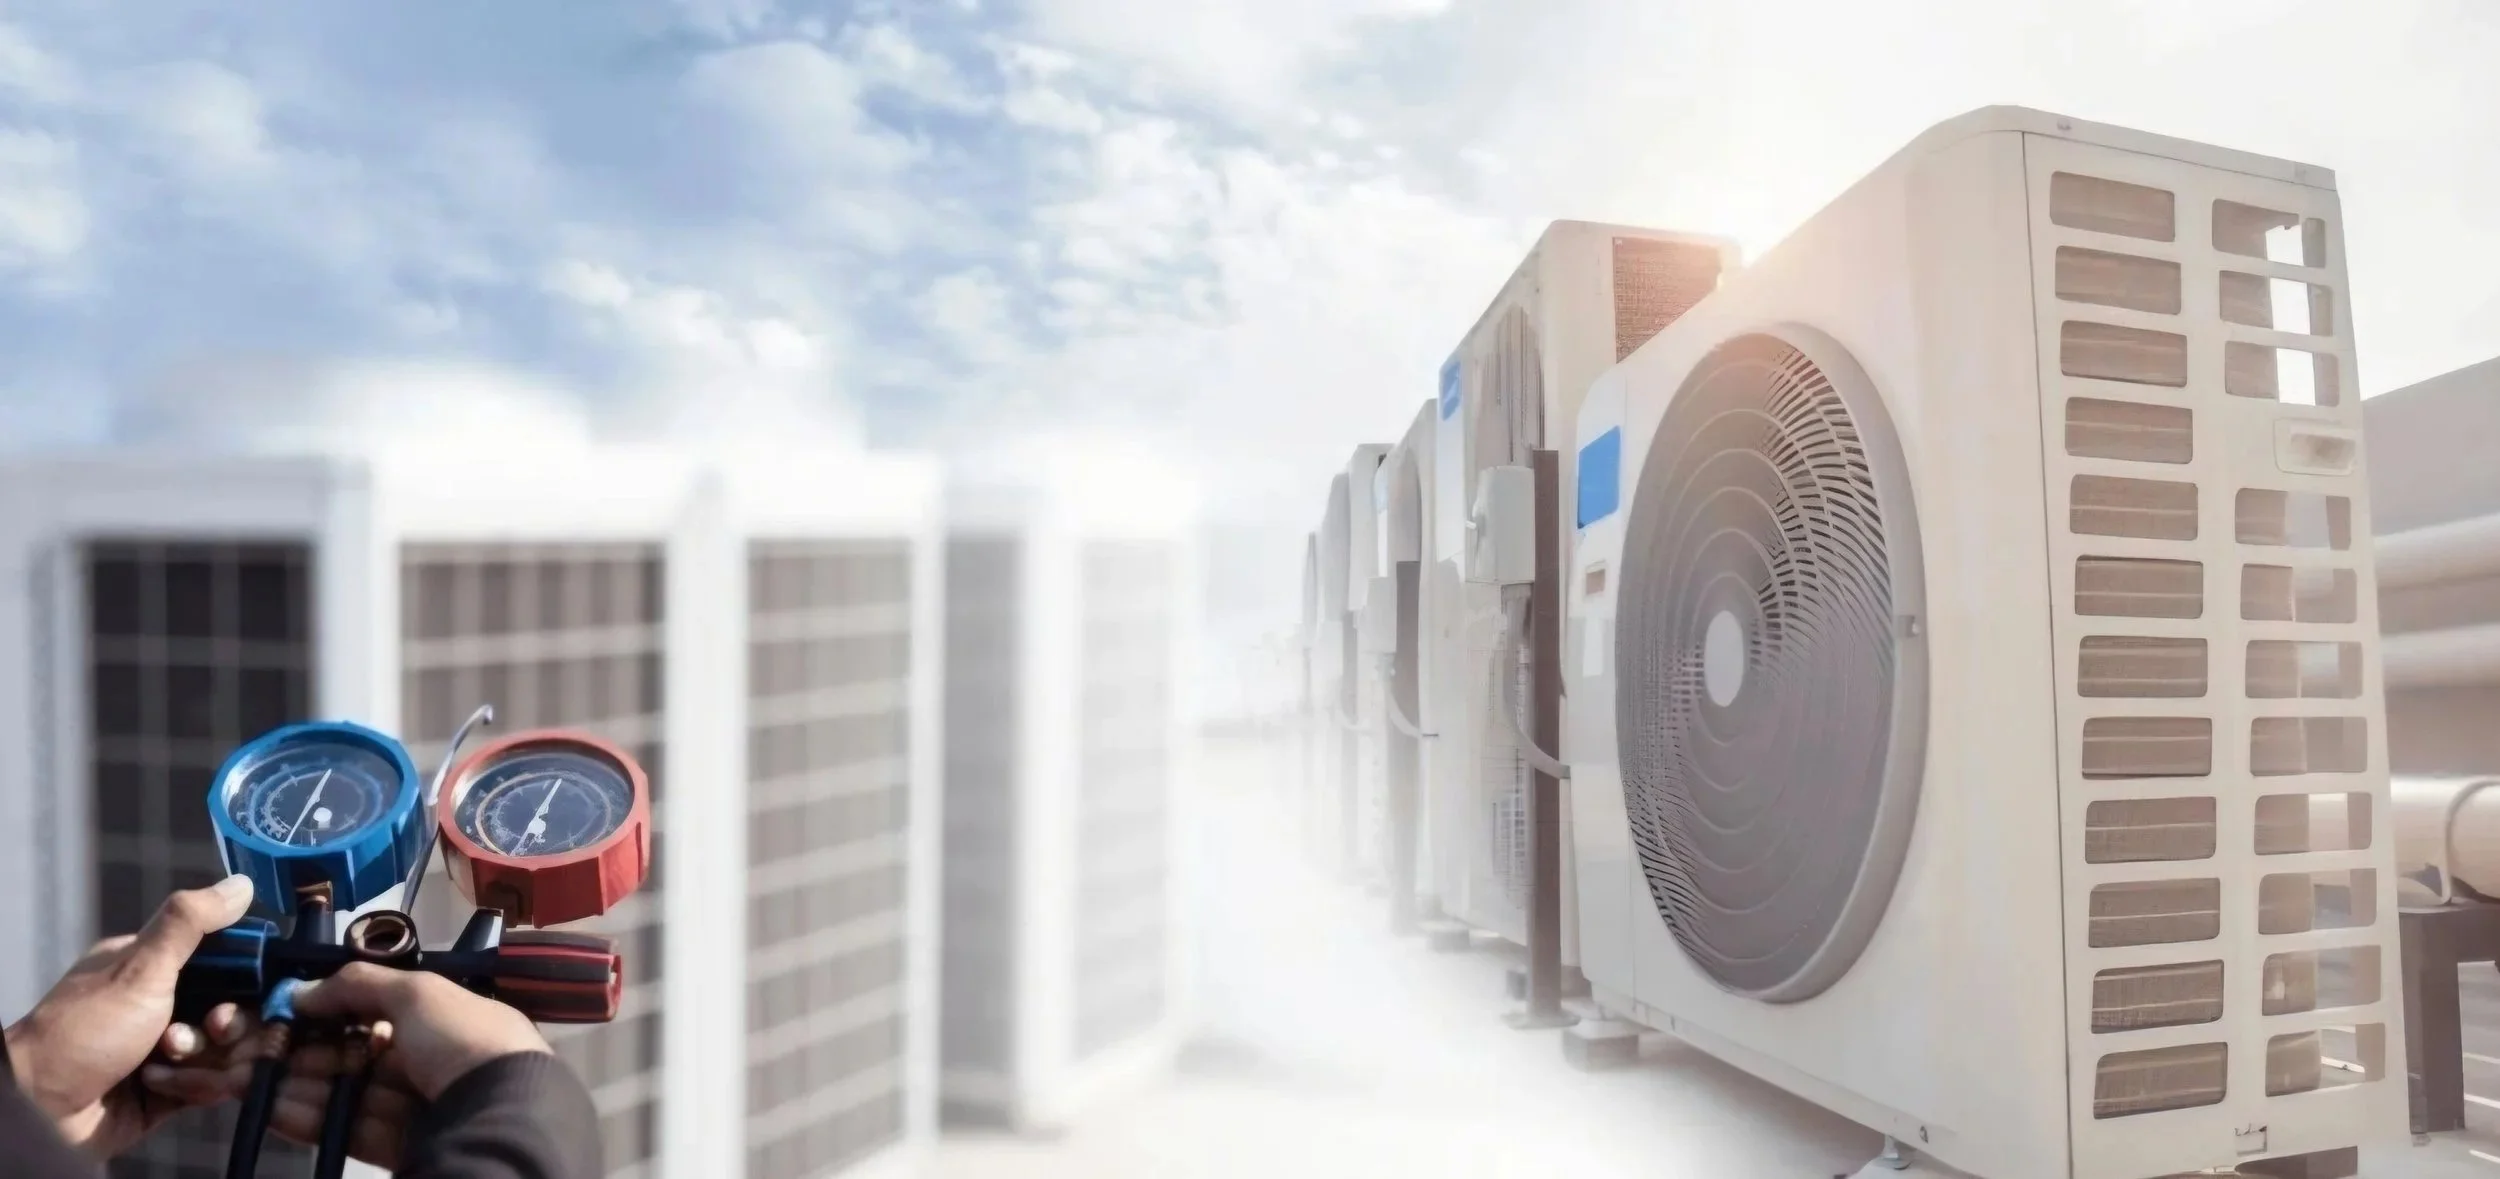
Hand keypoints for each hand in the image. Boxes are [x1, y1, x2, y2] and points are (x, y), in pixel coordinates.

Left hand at [3, 875, 258, 1158]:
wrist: (41, 1109)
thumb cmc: (85, 1031)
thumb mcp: (141, 968)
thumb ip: (191, 923)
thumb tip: (241, 883)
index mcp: (151, 967)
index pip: (223, 961)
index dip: (246, 975)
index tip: (250, 989)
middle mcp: (158, 1006)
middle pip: (228, 1009)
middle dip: (226, 1024)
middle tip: (213, 1030)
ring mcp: (160, 1050)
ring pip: (221, 1051)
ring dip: (203, 1058)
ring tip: (169, 1061)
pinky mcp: (163, 1091)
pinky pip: (205, 1086)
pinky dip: (192, 1086)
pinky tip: (162, 1085)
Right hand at [144, 965, 554, 1170]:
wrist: (502, 1118)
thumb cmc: (466, 1041)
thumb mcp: (419, 993)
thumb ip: (358, 986)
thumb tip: (304, 990)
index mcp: (442, 1020)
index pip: (371, 1014)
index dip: (321, 1014)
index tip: (274, 1014)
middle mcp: (428, 1063)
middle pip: (349, 1056)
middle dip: (293, 1053)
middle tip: (239, 1054)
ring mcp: (414, 1108)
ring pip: (341, 1093)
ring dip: (288, 1084)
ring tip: (235, 1079)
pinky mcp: (400, 1148)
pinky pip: (346, 1129)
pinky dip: (307, 1117)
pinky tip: (267, 1106)